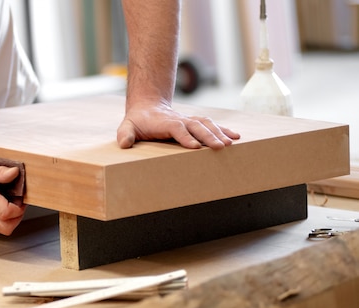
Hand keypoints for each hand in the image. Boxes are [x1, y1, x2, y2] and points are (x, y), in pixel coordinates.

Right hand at [0, 155, 25, 234]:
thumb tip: (15, 173)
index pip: (7, 213)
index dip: (19, 208)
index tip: (21, 198)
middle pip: (6, 228)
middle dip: (17, 218)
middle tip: (18, 203)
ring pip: (0, 228)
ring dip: (10, 219)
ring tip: (9, 202)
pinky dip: (0, 217)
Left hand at [117, 100, 239, 149]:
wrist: (146, 108)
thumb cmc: (137, 121)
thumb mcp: (127, 127)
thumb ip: (125, 134)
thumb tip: (124, 144)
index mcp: (164, 122)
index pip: (177, 129)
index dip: (185, 137)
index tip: (194, 146)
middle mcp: (179, 120)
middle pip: (196, 126)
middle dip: (209, 136)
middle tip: (220, 147)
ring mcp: (188, 120)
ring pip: (206, 124)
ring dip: (219, 132)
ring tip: (231, 143)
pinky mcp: (194, 122)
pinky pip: (211, 124)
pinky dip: (223, 129)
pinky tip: (235, 136)